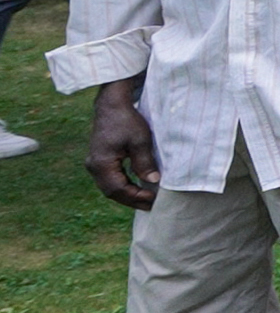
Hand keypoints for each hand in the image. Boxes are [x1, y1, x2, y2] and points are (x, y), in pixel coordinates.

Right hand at [86, 80, 159, 210]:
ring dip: (127, 194)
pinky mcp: (98, 160)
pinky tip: (137, 188)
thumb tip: (153, 181)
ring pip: (109, 187)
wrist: (111, 105)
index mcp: (101, 163)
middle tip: (151, 206)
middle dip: (131, 200)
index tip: (153, 199)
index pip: (118, 189)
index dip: (136, 196)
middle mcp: (93, 166)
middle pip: (111, 192)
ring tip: (146, 200)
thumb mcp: (140, 140)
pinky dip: (123, 186)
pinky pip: (109, 179)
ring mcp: (94, 164)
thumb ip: (144, 162)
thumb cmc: (126, 120)